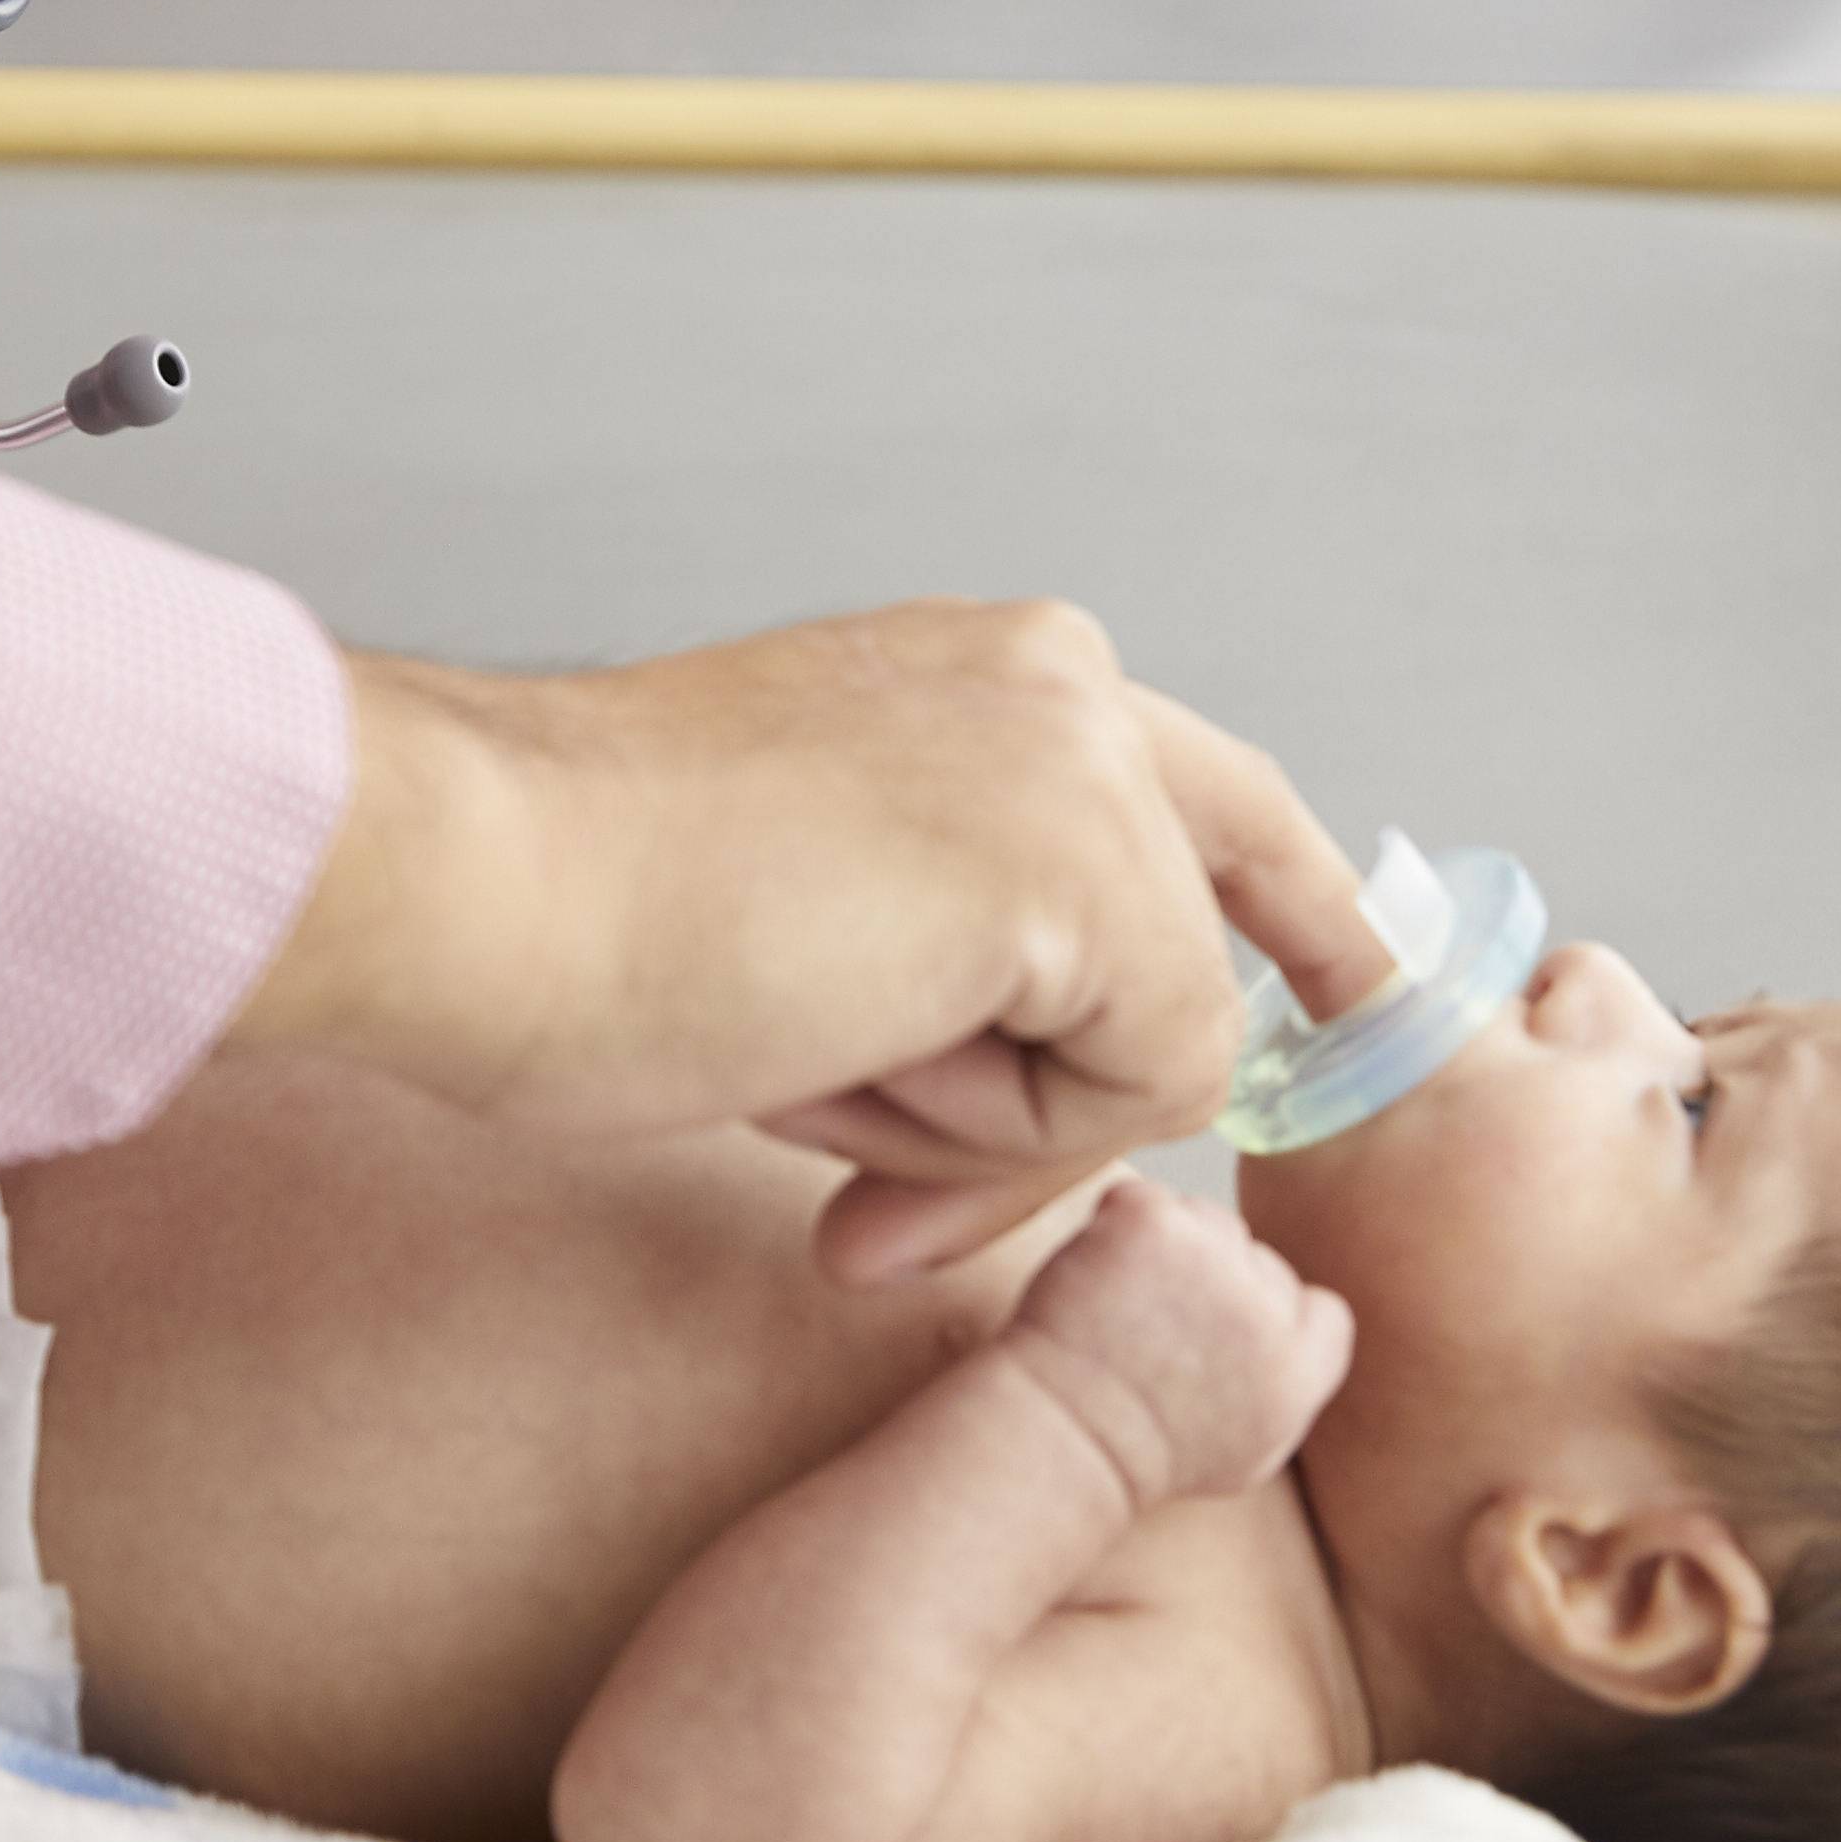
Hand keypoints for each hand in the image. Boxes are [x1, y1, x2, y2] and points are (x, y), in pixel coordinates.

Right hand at [227, 608, 1385, 1281]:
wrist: (472, 884)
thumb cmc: (572, 912)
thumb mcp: (817, 914)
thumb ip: (955, 960)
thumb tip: (1055, 1107)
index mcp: (983, 671)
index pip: (1205, 798)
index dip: (1293, 913)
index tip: (1368, 992)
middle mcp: (1057, 679)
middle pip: (1209, 932)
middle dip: (1092, 1097)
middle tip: (948, 1170)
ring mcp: (1083, 760)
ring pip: (1157, 1044)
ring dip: (989, 1125)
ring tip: (804, 1067)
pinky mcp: (1084, 869)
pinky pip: (1135, 1095)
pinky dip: (996, 1143)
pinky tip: (838, 1063)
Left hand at [995, 1176, 1352, 1505]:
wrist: (1067, 1432)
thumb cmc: (1146, 1453)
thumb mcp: (1248, 1454)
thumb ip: (1291, 1392)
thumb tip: (1304, 1338)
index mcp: (1300, 1367)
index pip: (1317, 1310)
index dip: (1268, 1320)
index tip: (1218, 1341)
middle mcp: (1266, 1306)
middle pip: (1253, 1257)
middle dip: (1211, 1281)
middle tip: (1155, 1328)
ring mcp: (1210, 1255)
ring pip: (1203, 1220)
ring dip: (1168, 1247)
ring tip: (1123, 1308)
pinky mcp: (1152, 1221)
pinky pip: (1145, 1200)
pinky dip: (1118, 1226)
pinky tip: (1099, 1278)